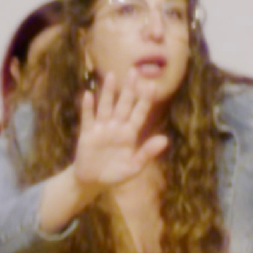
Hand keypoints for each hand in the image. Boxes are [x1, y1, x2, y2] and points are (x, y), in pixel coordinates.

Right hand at [72, 71, 168, 196]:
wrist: (93, 181)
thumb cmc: (116, 174)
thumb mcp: (134, 167)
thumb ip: (147, 153)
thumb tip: (165, 140)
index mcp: (130, 134)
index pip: (139, 114)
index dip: (145, 101)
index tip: (152, 86)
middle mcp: (117, 127)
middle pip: (124, 105)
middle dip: (129, 89)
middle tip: (133, 71)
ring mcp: (102, 129)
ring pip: (106, 107)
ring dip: (108, 92)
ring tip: (112, 75)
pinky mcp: (87, 134)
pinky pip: (88, 118)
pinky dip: (88, 107)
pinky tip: (88, 94)